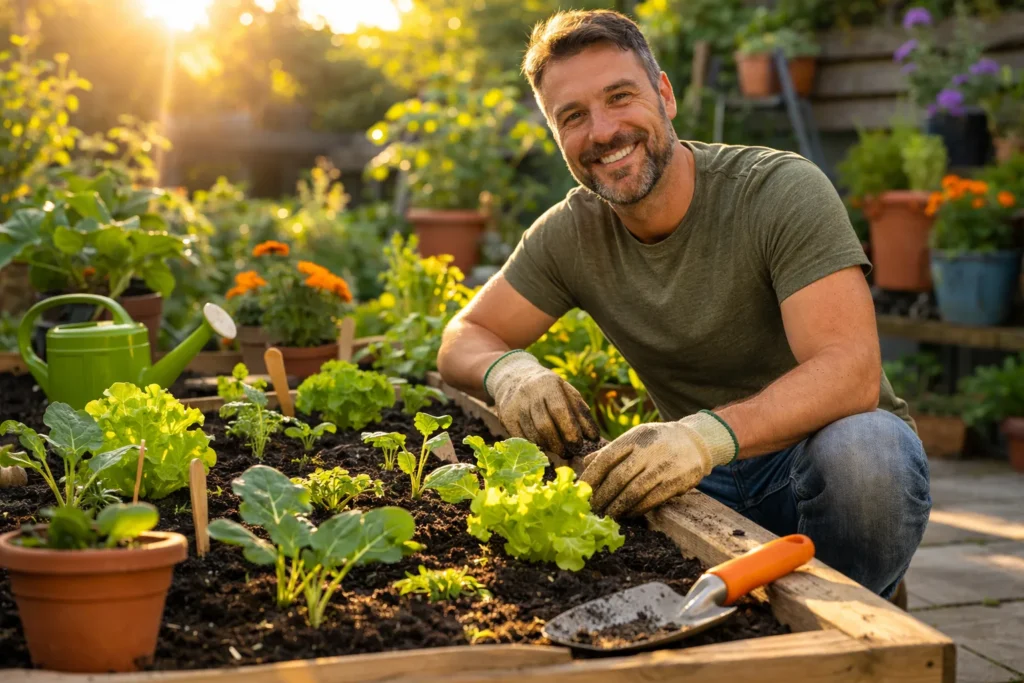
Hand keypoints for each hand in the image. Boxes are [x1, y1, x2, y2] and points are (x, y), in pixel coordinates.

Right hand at [484, 350, 599, 456]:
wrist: (514, 377)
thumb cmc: (549, 389)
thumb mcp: (567, 393)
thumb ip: (581, 413)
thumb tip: (594, 438)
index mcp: (548, 384)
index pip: (559, 410)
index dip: (570, 430)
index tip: (579, 444)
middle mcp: (528, 393)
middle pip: (544, 426)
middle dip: (559, 444)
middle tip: (569, 453)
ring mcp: (514, 405)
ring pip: (532, 434)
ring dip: (548, 447)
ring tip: (558, 449)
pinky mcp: (505, 416)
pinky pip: (521, 438)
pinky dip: (534, 445)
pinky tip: (543, 445)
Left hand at [580, 411, 736, 517]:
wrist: (695, 441)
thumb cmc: (657, 441)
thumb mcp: (635, 437)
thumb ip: (611, 450)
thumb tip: (585, 463)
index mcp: (635, 438)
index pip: (607, 458)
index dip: (592, 476)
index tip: (582, 490)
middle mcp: (649, 451)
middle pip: (619, 477)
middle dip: (602, 496)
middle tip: (592, 509)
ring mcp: (664, 466)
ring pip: (635, 491)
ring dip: (618, 507)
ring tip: (607, 515)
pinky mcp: (676, 482)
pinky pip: (652, 500)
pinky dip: (637, 509)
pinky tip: (627, 514)